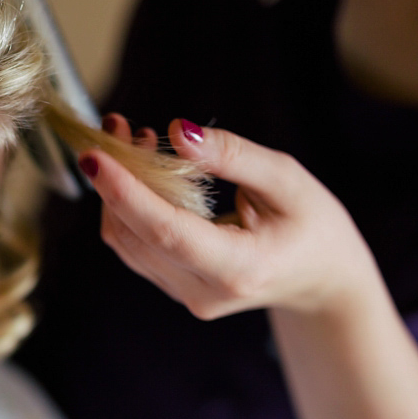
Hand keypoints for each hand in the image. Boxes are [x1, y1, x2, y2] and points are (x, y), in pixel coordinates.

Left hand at [82, 115, 379, 318]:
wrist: (321, 282)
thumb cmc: (313, 226)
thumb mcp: (287, 180)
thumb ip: (232, 155)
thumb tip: (177, 132)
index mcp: (239, 268)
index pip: (165, 232)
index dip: (125, 193)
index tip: (96, 156)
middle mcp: (203, 291)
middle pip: (135, 235)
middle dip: (115, 178)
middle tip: (117, 124)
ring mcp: (185, 295)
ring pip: (126, 241)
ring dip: (116, 188)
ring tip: (131, 137)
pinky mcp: (174, 287)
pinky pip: (135, 245)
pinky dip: (127, 205)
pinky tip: (140, 168)